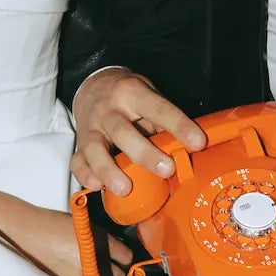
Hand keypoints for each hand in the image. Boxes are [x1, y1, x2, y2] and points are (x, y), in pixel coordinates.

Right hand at [9, 206, 132, 275]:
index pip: (127, 258)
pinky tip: (79, 273)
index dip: (127, 257)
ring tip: (93, 268)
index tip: (124, 256)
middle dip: (118, 271)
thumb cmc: (52, 223)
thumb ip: (102, 236)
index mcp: (99, 242)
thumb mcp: (83, 224)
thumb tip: (116, 248)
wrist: (27, 232)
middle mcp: (93, 263)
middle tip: (112, 264)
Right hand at [71, 68, 204, 197]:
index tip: (198, 142)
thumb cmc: (129, 96)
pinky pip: (77, 161)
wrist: (93, 87)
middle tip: (167, 170)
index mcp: (131, 93)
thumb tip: (187, 149)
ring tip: (125, 189)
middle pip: (123, 132)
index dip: (179, 125)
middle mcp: (108, 110)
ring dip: (109, 170)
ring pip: (94, 149)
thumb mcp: (148, 96)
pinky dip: (85, 175)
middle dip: (145, 154)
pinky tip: (97, 186)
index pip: (158, 108)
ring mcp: (90, 127)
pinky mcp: (79, 144)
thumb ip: (162, 121)